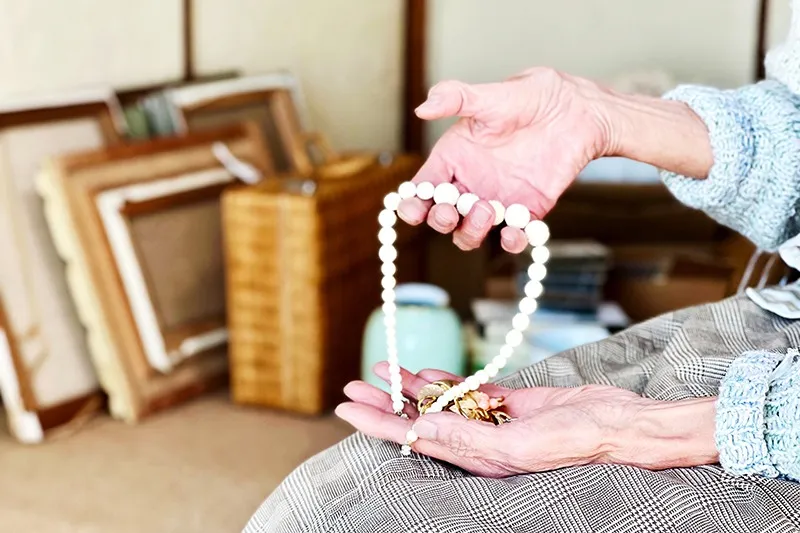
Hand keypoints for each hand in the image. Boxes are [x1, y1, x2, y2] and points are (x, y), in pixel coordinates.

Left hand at [336, 364, 718, 477]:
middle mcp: (479, 443)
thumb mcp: (519, 443)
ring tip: (380, 371)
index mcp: (477, 458)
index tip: (346, 409)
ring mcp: (495, 422)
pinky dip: (447, 381)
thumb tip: (422, 429)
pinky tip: (426, 373)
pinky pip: (470, 392)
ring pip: (441, 403)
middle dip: (383, 404)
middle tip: (350, 386)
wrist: (621, 425)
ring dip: (410, 388)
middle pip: (419, 421)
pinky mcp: (512, 404)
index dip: (377, 423)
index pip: (414, 439)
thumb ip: (468, 437)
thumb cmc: (578, 441)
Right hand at [399, 67, 610, 252]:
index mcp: (454, 158)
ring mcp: (497, 200)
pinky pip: (513, 236)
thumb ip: (457, 99)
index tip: (413, 210)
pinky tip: (514, 233)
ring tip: (486, 210)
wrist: (577, 110)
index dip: (412, 203)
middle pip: (441, 216)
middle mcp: (470, 184)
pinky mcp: (526, 211)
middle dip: (440, 220)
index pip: (423, 187)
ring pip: (471, 232)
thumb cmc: (531, 97)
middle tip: (449, 213)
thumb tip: (422, 108)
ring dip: (470, 231)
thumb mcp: (492, 95)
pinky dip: (511, 241)